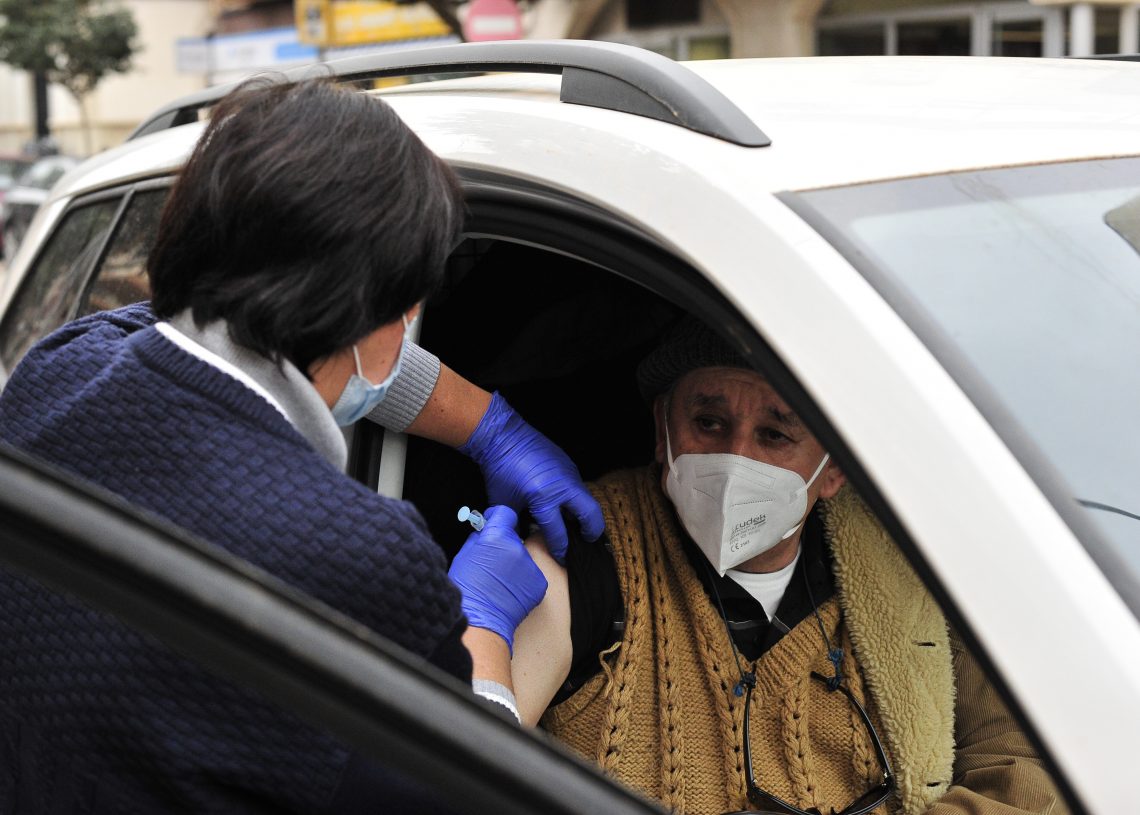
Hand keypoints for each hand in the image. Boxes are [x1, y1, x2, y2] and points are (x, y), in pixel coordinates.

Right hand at [448, 505, 546, 654]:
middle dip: (504, 545)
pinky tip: (509, 592)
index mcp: (496, 537)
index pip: (505, 513)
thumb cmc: (466, 591)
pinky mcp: (540, 583)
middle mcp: (517, 548)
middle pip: (514, 537)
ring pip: (522, 558)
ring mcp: (531, 566)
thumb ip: (478, 538)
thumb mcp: (464, 556)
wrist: (480, 621)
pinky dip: (522, 581)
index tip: (493, 524)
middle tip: (492, 562)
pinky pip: (531, 575)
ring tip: (499, 582)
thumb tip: (485, 531)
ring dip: (514, 564)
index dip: (497, 518)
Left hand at [458, 392, 604, 561]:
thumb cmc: (500, 471)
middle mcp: (563, 486)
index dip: (561, 549)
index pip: (559, 532)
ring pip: (587, 499)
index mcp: (544, 498)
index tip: (562, 558)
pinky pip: (578, 487)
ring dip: (585, 515)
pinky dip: (576, 500)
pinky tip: (567, 506)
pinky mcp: (569, 465)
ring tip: (578, 527)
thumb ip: (517, 524)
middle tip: (587, 541)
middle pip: (590, 515)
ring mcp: (569, 473)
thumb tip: (522, 541)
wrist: (502, 436)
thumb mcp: (505, 504)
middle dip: (592, 532)